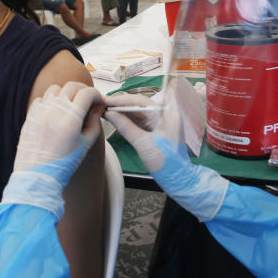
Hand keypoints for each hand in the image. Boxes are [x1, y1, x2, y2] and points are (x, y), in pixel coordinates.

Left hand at [13, 82, 103, 184]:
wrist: (37, 176)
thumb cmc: (63, 164)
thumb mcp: (86, 144)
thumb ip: (94, 122)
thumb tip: (97, 107)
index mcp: (70, 120)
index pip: (86, 93)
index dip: (95, 94)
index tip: (98, 100)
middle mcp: (54, 112)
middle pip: (71, 86)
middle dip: (82, 90)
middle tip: (88, 99)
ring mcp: (40, 112)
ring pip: (55, 89)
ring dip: (66, 93)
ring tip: (70, 105)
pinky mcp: (30, 116)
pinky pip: (42, 98)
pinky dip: (51, 100)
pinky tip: (55, 111)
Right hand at [104, 84, 227, 221]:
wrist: (177, 178)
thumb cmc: (165, 162)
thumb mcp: (143, 144)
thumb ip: (126, 127)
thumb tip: (109, 113)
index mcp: (166, 113)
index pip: (140, 101)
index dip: (122, 100)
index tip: (106, 100)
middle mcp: (163, 114)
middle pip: (138, 104)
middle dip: (119, 104)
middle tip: (100, 104)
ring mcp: (158, 123)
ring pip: (136, 112)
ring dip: (120, 111)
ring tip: (102, 109)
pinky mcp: (152, 131)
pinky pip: (137, 121)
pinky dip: (125, 119)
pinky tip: (112, 117)